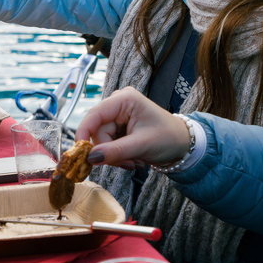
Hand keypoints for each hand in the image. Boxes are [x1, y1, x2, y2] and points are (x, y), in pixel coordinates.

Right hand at [75, 87, 189, 168]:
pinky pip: (107, 143)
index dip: (84, 133)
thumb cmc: (168, 138)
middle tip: (126, 163)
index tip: (80, 153)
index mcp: (124, 99)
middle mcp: (118, 103)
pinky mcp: (118, 125)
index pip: (95, 115)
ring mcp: (117, 114)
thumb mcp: (142, 145)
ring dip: (114, 155)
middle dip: (109, 151)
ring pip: (101, 140)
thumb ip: (115, 151)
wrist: (183, 144)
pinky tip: (131, 158)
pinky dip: (117, 154)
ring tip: (133, 161)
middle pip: (98, 131)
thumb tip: (90, 158)